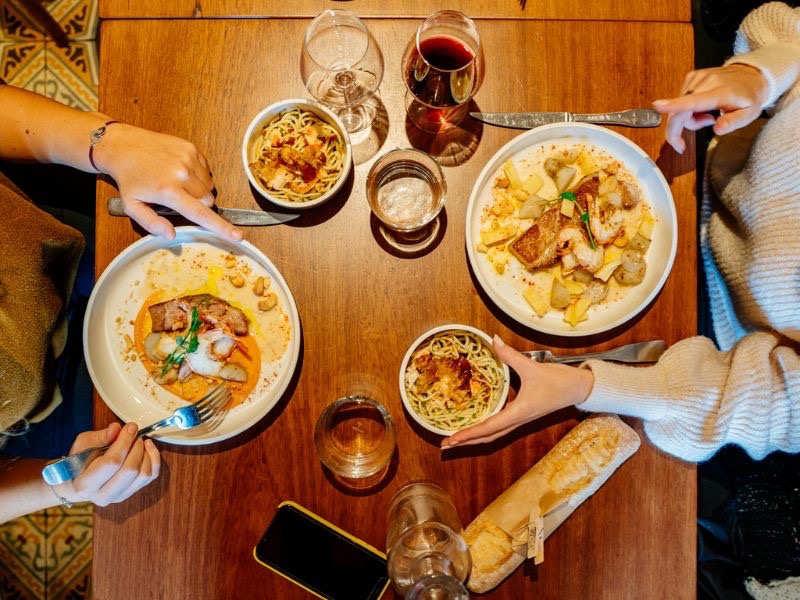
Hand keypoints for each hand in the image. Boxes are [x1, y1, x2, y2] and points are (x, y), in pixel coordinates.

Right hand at [57, 422, 160, 505]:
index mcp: (85, 484)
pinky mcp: (131, 493)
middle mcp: (102, 495)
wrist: (78, 480)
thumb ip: (99, 437)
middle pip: (130, 470)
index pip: (112, 463)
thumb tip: (116, 429)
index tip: (130, 427)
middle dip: (136, 447)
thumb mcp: (83, 444)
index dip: (124, 442)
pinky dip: (154, 459)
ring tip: (140, 441)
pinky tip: (148, 448)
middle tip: (134, 433)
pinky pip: (151, 476)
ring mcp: (119, 497)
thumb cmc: (81, 460)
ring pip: (143, 474)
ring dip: (146, 453)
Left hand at [95, 124, 242, 240]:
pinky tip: (181, 173)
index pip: (201, 213)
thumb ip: (151, 223)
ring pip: (209, 186)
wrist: (123, 145)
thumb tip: (171, 235)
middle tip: (182, 201)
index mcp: (168, 191)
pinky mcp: (191, 149)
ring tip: (180, 185)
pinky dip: (199, 176)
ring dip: (200, 190)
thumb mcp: (132, 206)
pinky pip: (206, 170)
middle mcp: (182, 174)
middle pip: (208, 200)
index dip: (220, 227)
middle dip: (200, 205)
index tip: (237, 235)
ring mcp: (188, 159)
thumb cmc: (129, 178)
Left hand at [441, 336, 593, 448]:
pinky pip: (500, 427)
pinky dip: (485, 429)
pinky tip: (476, 425)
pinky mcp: (522, 415)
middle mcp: (517, 420)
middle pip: (487, 437)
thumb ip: (510, 355)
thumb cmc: (558, 381)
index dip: (468, 434)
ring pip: (493, 434)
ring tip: (456, 439)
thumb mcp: (532, 367)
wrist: (580, 389)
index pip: (488, 427)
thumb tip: (494, 340)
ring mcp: (520, 420)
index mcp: (518, 413)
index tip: (452, 440)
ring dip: (474, 438)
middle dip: (466, 442)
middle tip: (445, 444)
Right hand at [652, 63, 768, 153]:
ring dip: (689, 119)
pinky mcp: (691, 77)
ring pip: (679, 109)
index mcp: (720, 93)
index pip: (694, 101)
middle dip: (680, 129)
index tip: (658, 106)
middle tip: (694, 135)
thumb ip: (733, 122)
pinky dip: (687, 109)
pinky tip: (702, 107)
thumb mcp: (749, 114)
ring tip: (708, 116)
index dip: (674, 106)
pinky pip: (680, 100)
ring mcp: (697, 78)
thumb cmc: (749, 97)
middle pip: (680, 111)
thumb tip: (717, 129)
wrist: (751, 75)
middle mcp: (706, 83)